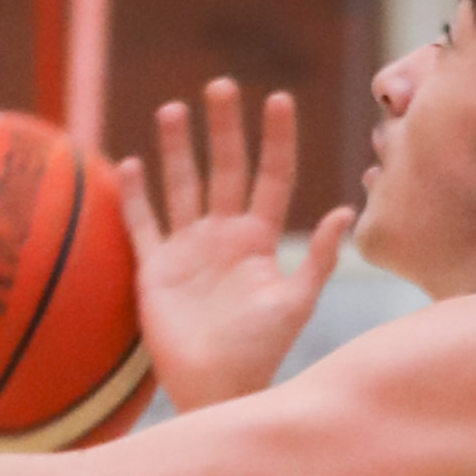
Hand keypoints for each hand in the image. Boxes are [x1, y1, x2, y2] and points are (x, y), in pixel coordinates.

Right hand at [115, 82, 353, 415]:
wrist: (217, 390)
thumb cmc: (261, 353)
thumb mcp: (295, 304)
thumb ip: (318, 260)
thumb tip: (346, 210)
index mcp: (260, 239)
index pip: (271, 176)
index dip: (276, 139)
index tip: (278, 98)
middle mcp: (224, 236)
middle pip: (223, 168)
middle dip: (222, 128)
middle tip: (220, 85)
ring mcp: (188, 249)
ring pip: (181, 185)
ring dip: (175, 149)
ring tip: (172, 109)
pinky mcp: (155, 269)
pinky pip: (142, 224)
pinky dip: (134, 197)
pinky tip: (128, 164)